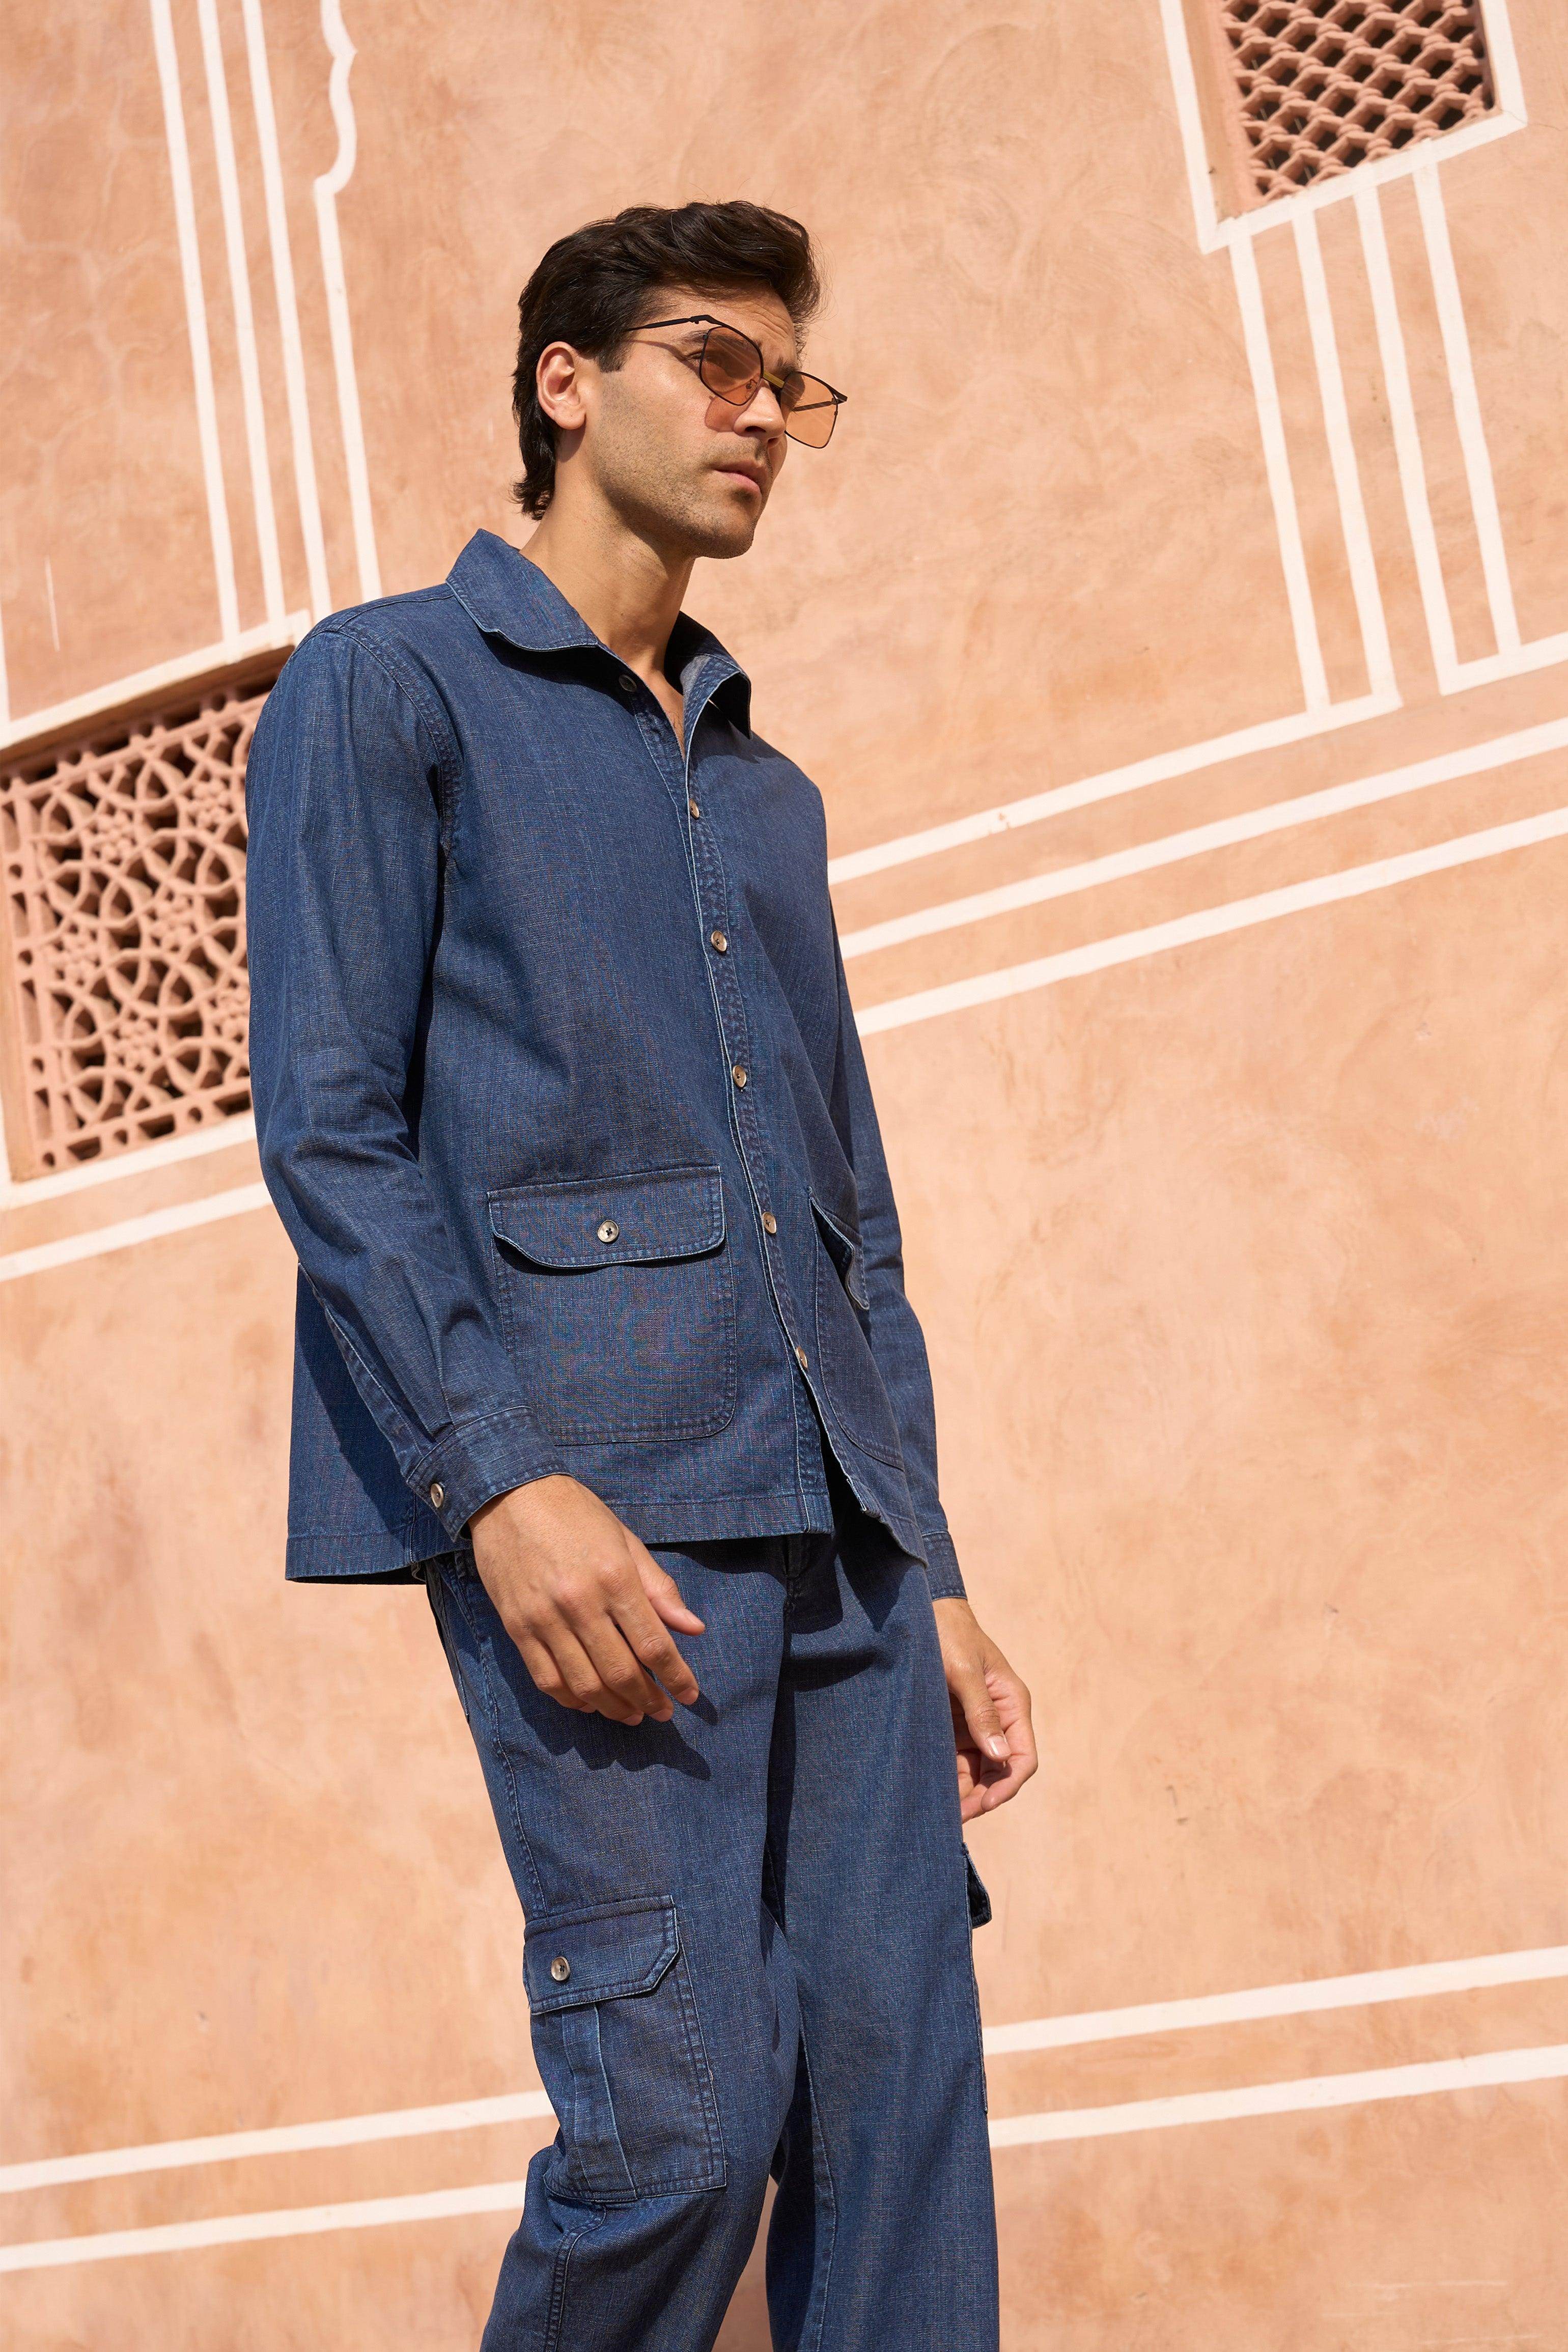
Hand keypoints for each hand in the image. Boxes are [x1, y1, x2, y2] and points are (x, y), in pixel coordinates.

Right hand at [468, 1476, 703, 1725]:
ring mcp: (544, 1618)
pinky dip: (571, 1698)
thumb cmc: (575, 1514)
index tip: (690, 1696)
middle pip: (620, 1672)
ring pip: (584, 1684)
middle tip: (662, 1712)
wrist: (509, 1495)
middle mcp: (580, 1603)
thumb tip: (694, 1628)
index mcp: (615, 1577)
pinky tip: (589, 1704)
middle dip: (647, 1700)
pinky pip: (546, 1678)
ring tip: (631, 1715)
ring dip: (612, 1708)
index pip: (653, 1644)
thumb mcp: (626, 1541)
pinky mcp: (517, 1627)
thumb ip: (660, 1588)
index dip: (676, 1677)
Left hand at [933, 1597, 1036, 1820]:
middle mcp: (999, 1718)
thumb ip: (981, 1713)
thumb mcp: (964, 1672)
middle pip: (999, 1770)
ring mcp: (976, 1723)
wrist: (923, 1612)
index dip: (1007, 1785)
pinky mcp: (954, 1724)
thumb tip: (1000, 1756)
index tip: (983, 1805)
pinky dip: (948, 1777)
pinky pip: (956, 1759)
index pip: (1022, 1757)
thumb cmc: (949, 1635)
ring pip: (977, 1770)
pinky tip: (931, 1792)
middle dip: (981, 1796)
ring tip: (938, 1812)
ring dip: (963, 1791)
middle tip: (953, 1818)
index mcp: (1012, 1704)